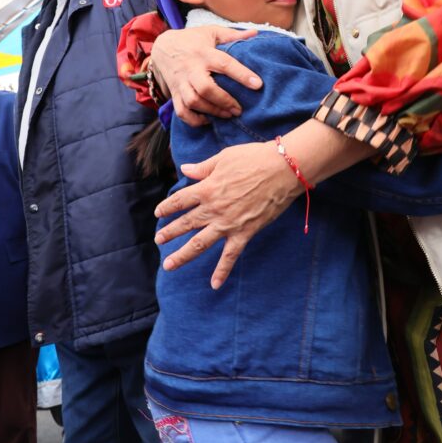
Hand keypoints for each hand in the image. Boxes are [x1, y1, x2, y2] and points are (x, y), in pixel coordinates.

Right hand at [150, 26, 261, 125]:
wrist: (162, 47)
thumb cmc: (192, 40)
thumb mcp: (211, 32)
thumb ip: (233, 35)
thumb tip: (255, 33)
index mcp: (203, 52)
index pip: (224, 63)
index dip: (242, 74)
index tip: (258, 84)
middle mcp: (191, 68)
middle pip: (205, 88)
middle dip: (224, 100)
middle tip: (239, 109)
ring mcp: (181, 82)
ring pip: (193, 101)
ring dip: (212, 111)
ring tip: (228, 114)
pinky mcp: (174, 93)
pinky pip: (181, 112)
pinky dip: (194, 120)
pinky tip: (208, 120)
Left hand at [155, 141, 301, 288]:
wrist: (283, 170)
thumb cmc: (254, 158)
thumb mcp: (224, 158)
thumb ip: (203, 168)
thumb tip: (185, 170)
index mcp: (207, 188)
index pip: (180, 200)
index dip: (168, 207)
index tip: (159, 213)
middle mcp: (213, 209)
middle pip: (186, 223)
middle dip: (169, 232)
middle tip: (158, 239)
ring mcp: (228, 223)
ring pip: (199, 244)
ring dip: (182, 255)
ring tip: (169, 264)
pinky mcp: (244, 232)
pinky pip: (230, 256)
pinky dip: (222, 271)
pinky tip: (214, 284)